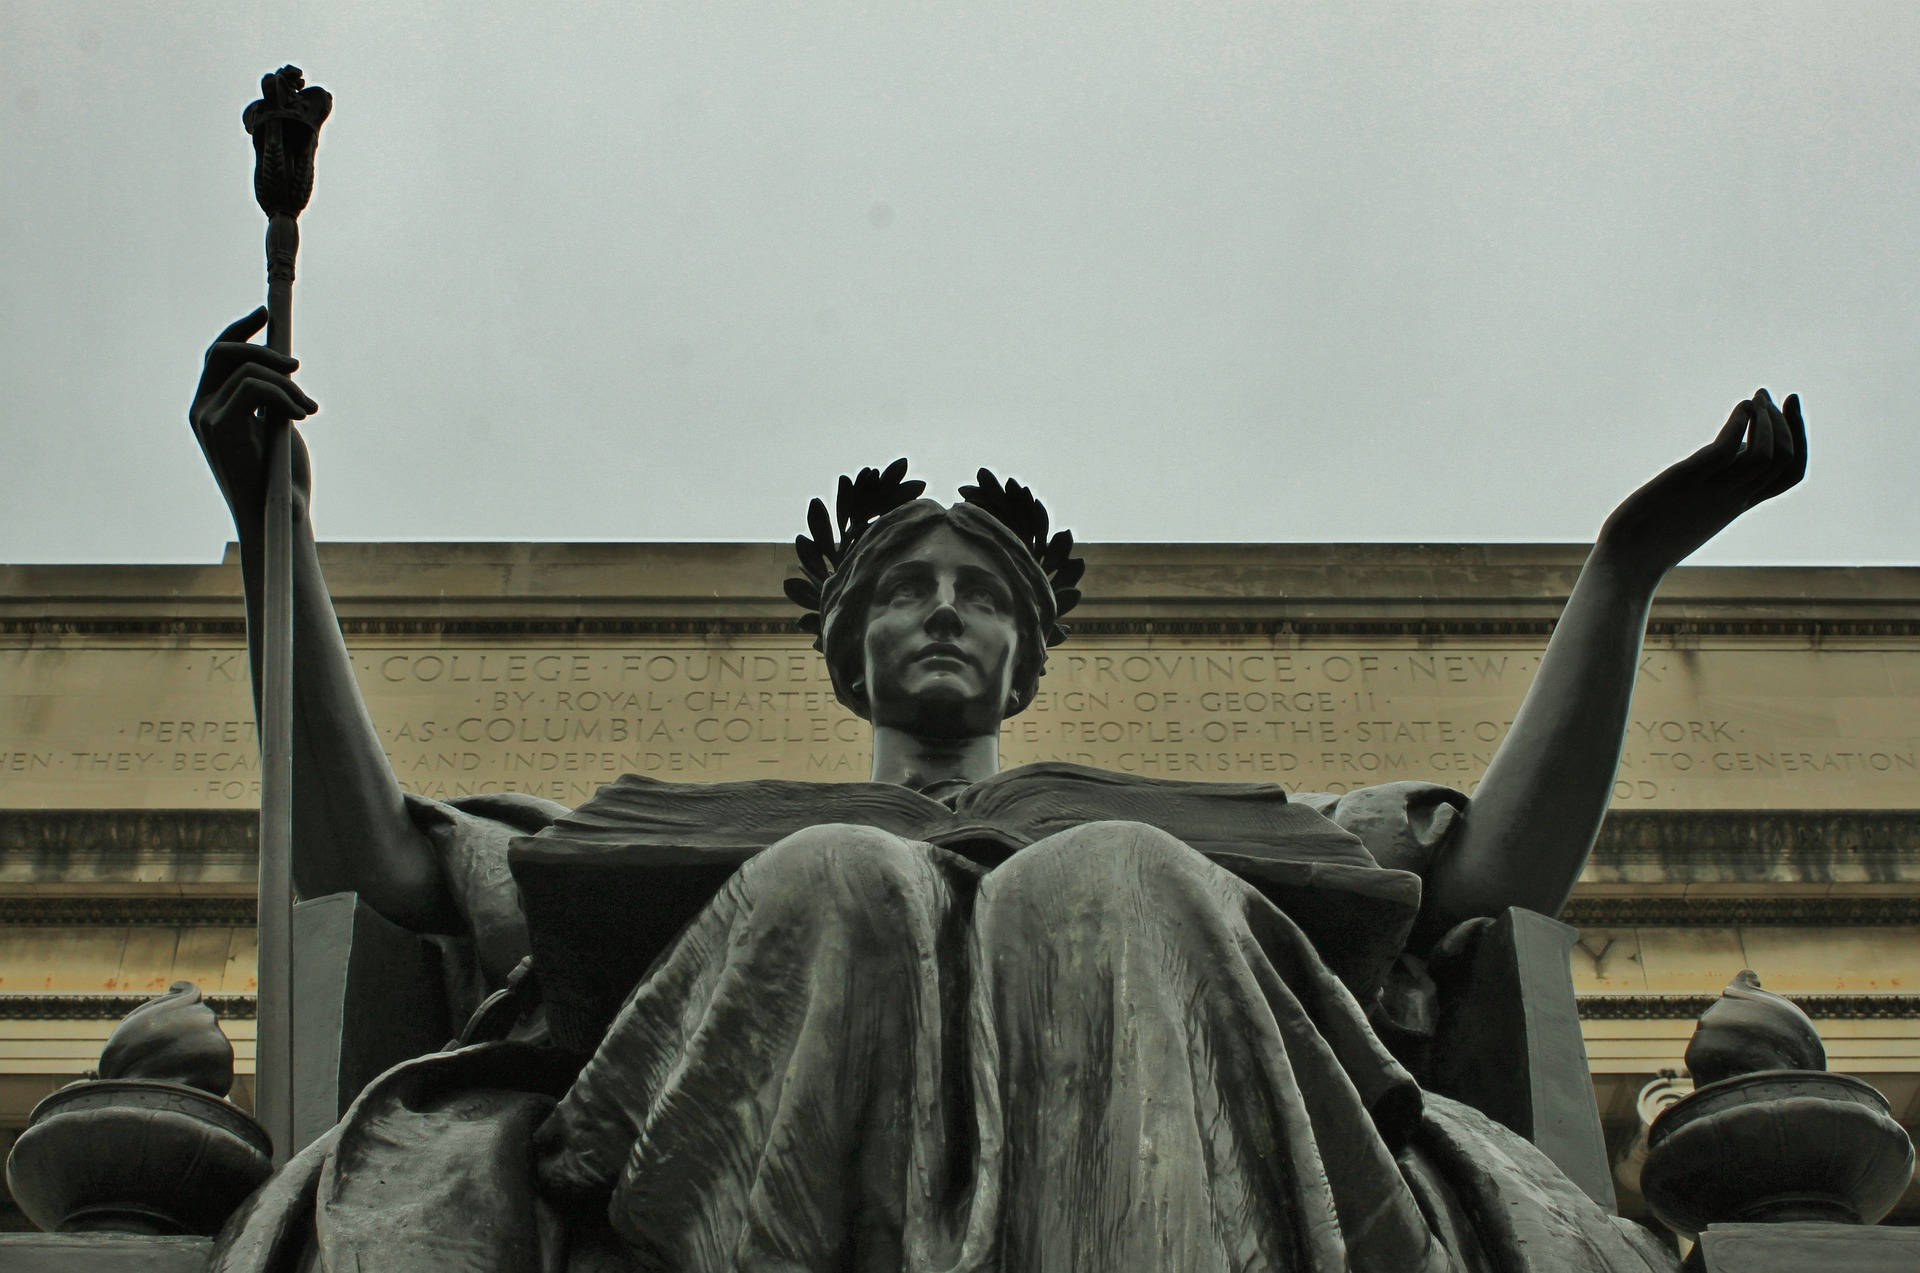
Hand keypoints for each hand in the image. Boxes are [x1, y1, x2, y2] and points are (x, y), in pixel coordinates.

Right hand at [189, 308, 317, 527]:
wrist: (279, 514)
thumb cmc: (282, 477)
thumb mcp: (277, 426)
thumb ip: (271, 396)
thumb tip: (285, 360)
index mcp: (211, 407)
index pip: (217, 355)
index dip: (240, 329)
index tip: (266, 312)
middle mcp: (201, 409)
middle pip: (224, 352)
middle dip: (264, 349)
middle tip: (298, 366)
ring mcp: (206, 417)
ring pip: (246, 369)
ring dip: (287, 384)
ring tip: (309, 409)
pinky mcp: (219, 426)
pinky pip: (252, 387)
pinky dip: (283, 394)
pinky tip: (302, 416)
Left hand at [1596, 389, 1806, 589]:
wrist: (1626, 563)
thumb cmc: (1649, 539)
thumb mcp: (1690, 509)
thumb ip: (1710, 487)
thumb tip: (1719, 461)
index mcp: (1736, 503)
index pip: (1789, 474)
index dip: (1799, 440)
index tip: (1790, 408)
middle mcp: (1732, 498)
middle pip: (1784, 460)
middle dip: (1789, 422)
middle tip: (1771, 394)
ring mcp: (1712, 490)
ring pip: (1764, 454)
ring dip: (1766, 418)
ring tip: (1755, 397)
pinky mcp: (1686, 480)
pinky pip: (1725, 449)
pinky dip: (1739, 423)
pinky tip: (1739, 408)